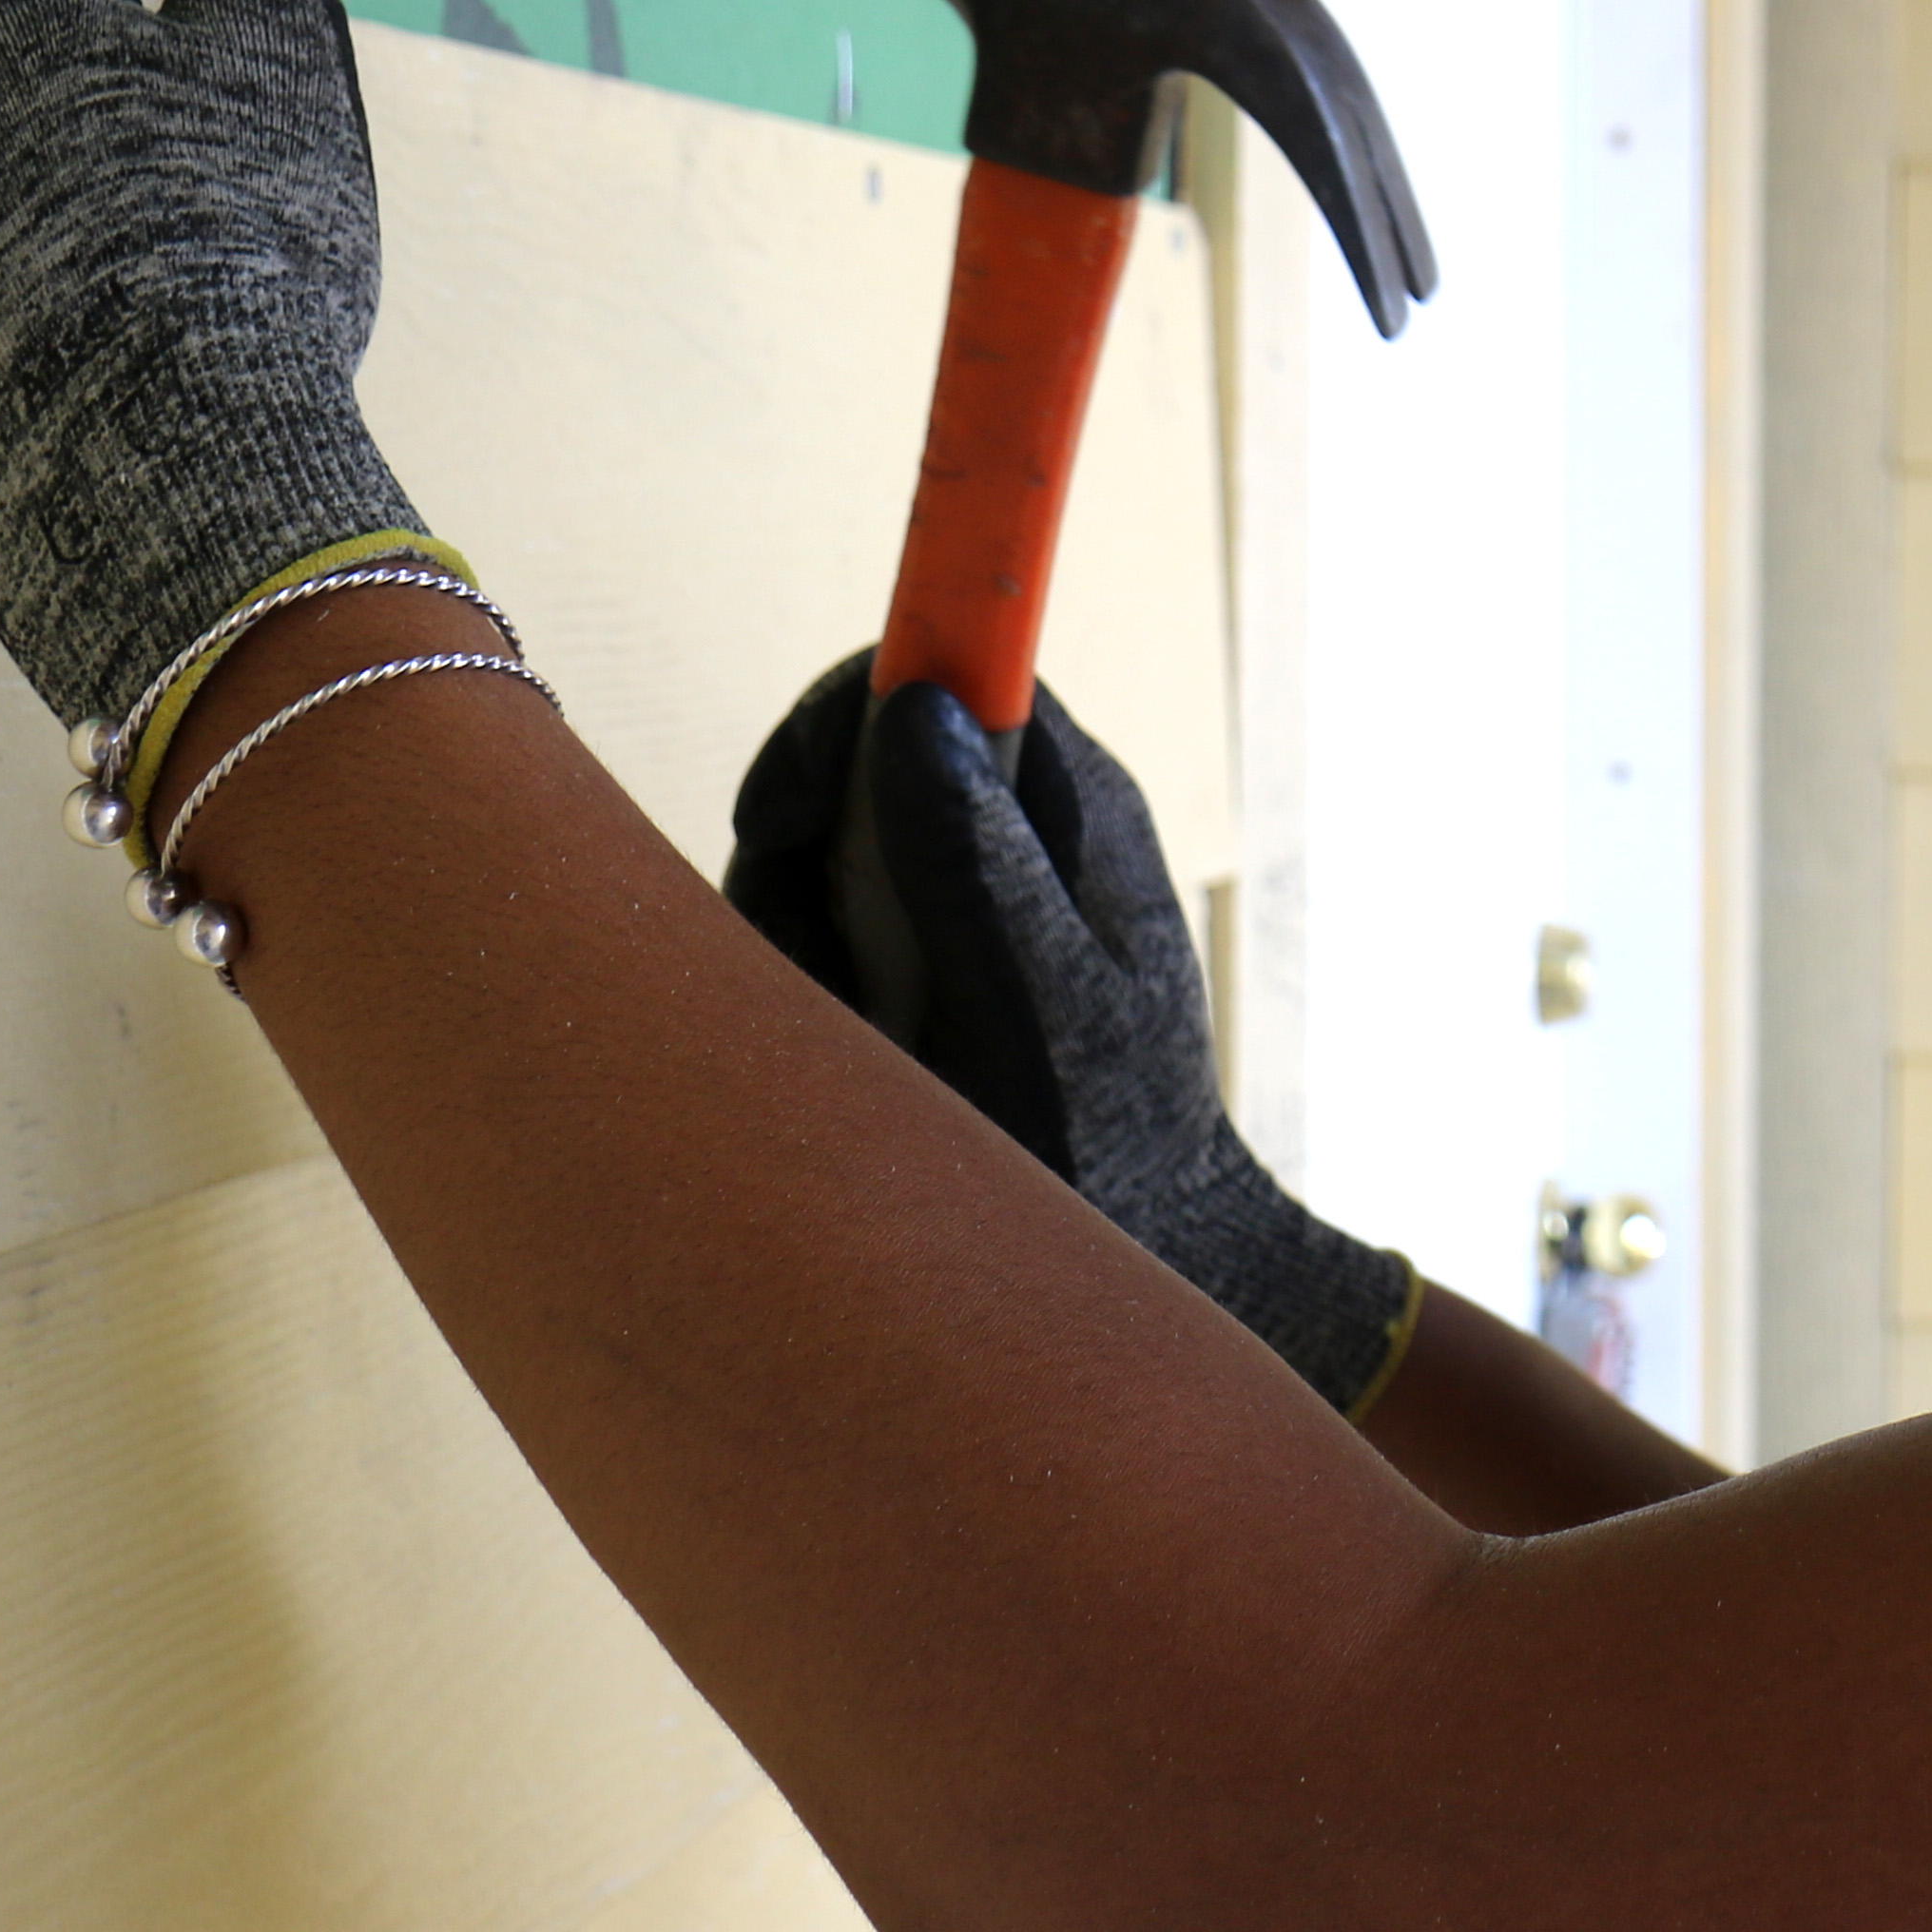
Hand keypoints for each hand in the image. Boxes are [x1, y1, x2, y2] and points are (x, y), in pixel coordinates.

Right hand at [728, 659, 1417, 1414]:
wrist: (1143, 1259)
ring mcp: (969, 896)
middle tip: (799, 943)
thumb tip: (915, 703)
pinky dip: (805, 985)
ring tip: (855, 1030)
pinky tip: (849, 1056)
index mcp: (1071, 805)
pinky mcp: (928, 964)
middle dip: (800, 843)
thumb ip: (978, 861)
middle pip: (859, 757)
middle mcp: (1019, 830)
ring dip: (798, 930)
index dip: (844, 713)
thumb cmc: (1112, 1141)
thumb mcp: (1040, 1005)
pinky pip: (822, 932)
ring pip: (823, 851)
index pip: (946, 671)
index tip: (789, 812)